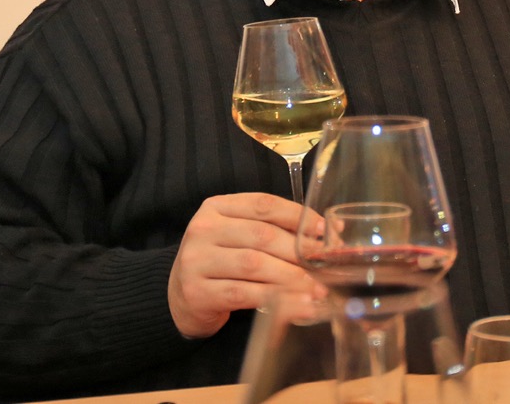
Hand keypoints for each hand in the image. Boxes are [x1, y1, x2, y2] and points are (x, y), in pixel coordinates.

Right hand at [168, 193, 314, 337]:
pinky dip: (276, 299)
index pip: (264, 204)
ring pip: (255, 265)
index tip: (326, 231)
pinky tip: (298, 305)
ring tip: (317, 288)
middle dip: (300, 251)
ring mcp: (197, 261)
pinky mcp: (198, 292)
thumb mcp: (241, 236)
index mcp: (217, 207)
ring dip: (292, 277)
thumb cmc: (221, 262)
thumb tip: (331, 230)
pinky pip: (245, 294)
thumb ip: (277, 229)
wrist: (178, 297)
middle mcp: (203, 229)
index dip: (299, 216)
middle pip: (262, 235)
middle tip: (326, 264)